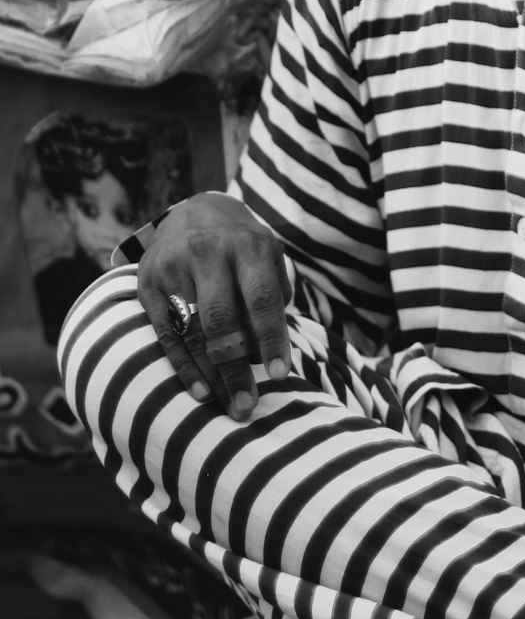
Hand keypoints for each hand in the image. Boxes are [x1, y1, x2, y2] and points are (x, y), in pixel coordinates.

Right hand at [138, 192, 291, 420]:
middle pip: (222, 320)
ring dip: (211, 376)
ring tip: (229, 406)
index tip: (281, 374)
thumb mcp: (265, 254)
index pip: (261, 297)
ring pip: (192, 331)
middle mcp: (208, 252)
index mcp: (246, 244)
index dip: (272, 337)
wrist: (191, 212)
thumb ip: (273, 294)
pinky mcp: (148, 285)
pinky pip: (166, 334)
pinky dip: (184, 367)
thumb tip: (271, 350)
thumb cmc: (239, 246)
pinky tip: (201, 392)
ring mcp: (174, 268)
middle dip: (236, 368)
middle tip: (248, 406)